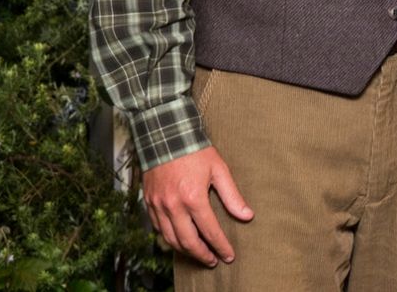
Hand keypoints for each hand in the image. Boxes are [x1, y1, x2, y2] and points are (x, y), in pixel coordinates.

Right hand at [142, 147, 252, 266]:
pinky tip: (180, 240)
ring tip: (199, 254)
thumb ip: (232, 195)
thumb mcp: (219, 169)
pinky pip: (158, 229)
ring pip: (170, 239)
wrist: (165, 135)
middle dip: (202, 255)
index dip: (220, 246)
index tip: (228, 256)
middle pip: (188, 241)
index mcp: (193, 198)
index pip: (210, 231)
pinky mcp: (149, 203)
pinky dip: (170, 239)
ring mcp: (158, 206)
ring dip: (185, 250)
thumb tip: (247, 216)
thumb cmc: (195, 151)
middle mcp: (173, 205)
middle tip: (213, 261)